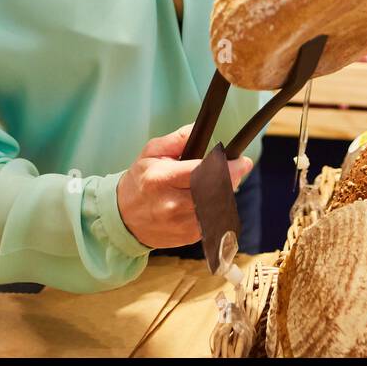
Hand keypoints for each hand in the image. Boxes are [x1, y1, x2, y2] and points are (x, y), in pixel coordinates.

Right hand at [115, 124, 253, 248]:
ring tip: (219, 185)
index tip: (242, 162)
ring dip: (226, 195)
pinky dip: (218, 209)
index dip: (228, 168)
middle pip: (215, 193)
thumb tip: (199, 127)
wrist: (124, 217)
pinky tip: (210, 200)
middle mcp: (171, 204)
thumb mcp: (152, 152)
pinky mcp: (188, 238)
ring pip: (218, 209)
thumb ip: (178, 138)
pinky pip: (214, 221)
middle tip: (236, 170)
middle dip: (231, 180)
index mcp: (161, 180)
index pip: (202, 173)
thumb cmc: (140, 181)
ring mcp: (180, 224)